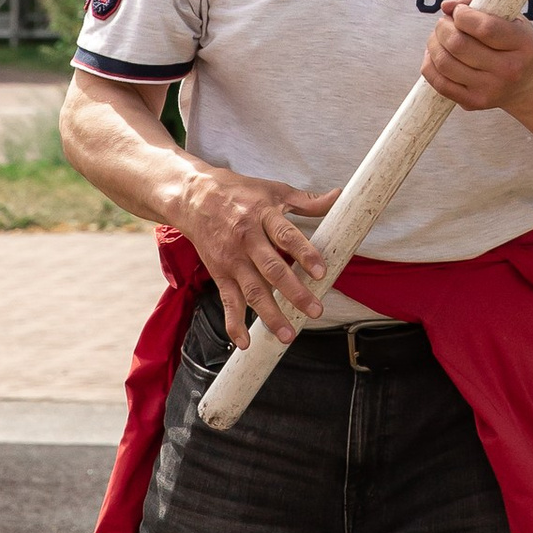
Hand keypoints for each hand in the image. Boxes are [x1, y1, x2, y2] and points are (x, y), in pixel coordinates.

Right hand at [174, 165, 339, 349]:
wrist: (194, 197)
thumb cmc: (239, 193)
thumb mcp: (274, 190)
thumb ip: (307, 201)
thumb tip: (338, 196)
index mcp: (263, 215)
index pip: (286, 236)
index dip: (304, 253)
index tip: (321, 272)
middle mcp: (247, 239)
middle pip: (272, 269)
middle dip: (294, 292)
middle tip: (314, 311)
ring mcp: (232, 259)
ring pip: (252, 290)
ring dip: (270, 314)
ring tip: (288, 335)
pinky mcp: (220, 273)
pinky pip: (228, 301)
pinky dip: (234, 323)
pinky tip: (245, 342)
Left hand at [423, 0, 532, 115]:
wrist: (530, 83)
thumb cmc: (516, 43)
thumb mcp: (510, 15)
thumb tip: (447, 6)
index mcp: (522, 44)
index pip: (485, 28)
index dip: (463, 15)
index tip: (460, 11)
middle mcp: (508, 70)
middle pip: (458, 45)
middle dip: (443, 27)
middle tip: (446, 22)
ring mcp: (490, 89)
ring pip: (444, 63)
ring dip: (434, 43)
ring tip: (440, 36)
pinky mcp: (473, 102)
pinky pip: (439, 82)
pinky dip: (430, 63)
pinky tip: (437, 53)